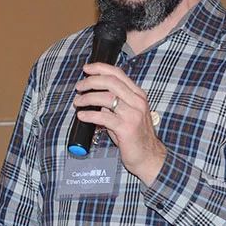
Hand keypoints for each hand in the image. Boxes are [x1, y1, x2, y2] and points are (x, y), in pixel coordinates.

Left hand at [73, 62, 165, 184]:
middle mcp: (137, 101)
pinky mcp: (126, 128)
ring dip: (88, 98)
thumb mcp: (127, 114)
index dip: (100, 68)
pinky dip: (89, 115)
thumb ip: (114, 104)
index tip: (86, 68)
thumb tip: (94, 96)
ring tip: (78, 102)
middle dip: (91, 81)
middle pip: (111, 82)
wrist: (148, 156)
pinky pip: (104, 117)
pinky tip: (82, 116)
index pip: (118, 74)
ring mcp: (132, 114)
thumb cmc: (135, 136)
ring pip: (106, 98)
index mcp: (137, 95)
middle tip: (79, 87)